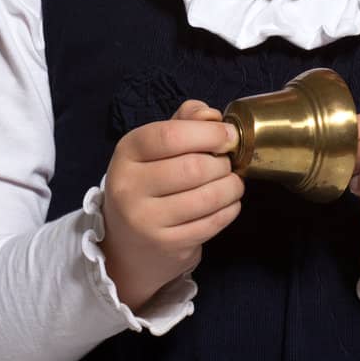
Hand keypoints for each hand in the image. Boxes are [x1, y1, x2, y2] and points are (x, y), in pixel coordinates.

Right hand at [101, 99, 243, 311]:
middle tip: (227, 165)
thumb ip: (184, 122)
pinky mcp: (165, 244)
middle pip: (193, 167)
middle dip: (223, 164)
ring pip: (207, 197)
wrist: (127, 243)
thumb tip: (213, 116)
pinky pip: (211, 223)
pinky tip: (228, 203)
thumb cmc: (150, 183)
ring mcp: (144, 220)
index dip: (209, 133)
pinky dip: (230, 209)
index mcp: (127, 152)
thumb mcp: (156, 147)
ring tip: (232, 184)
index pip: (170, 135)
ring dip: (232, 187)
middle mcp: (129, 186)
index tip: (229, 137)